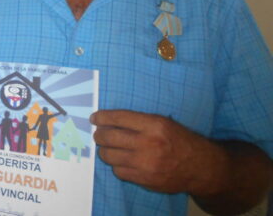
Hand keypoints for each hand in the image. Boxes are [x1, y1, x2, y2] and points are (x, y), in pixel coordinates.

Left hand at [91, 110, 225, 194]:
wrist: (201, 167)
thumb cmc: (180, 140)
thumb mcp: (163, 123)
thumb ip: (138, 121)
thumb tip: (107, 120)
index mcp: (154, 125)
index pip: (118, 118)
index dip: (102, 117)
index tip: (95, 118)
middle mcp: (149, 143)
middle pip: (108, 137)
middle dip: (99, 135)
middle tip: (98, 134)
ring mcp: (146, 164)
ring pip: (109, 156)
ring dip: (105, 151)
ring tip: (108, 148)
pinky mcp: (145, 179)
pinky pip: (118, 171)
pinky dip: (117, 166)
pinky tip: (122, 161)